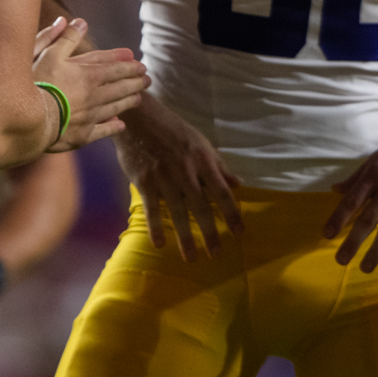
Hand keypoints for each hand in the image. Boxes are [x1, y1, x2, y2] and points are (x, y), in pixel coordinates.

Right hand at [31, 18, 148, 151]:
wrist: (29, 119)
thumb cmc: (36, 83)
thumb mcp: (49, 54)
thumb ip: (66, 38)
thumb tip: (81, 22)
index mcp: (88, 75)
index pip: (116, 69)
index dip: (130, 67)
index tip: (141, 66)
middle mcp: (94, 96)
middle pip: (120, 88)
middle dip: (135, 83)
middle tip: (147, 80)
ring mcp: (90, 117)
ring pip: (115, 108)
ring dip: (128, 102)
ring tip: (138, 98)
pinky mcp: (82, 135)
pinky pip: (102, 131)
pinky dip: (112, 127)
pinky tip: (120, 125)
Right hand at [113, 96, 243, 261]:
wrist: (138, 119)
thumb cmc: (172, 130)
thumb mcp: (200, 143)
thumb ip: (218, 165)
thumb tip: (239, 184)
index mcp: (202, 159)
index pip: (221, 191)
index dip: (231, 213)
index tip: (239, 233)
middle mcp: (185, 170)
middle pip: (201, 206)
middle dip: (210, 232)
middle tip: (216, 254)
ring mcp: (163, 176)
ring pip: (178, 212)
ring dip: (185, 237)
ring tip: (191, 257)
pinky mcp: (144, 181)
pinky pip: (151, 209)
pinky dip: (155, 227)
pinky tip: (160, 243)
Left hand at [324, 121, 377, 271]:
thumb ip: (358, 176)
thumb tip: (335, 189)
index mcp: (375, 173)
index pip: (352, 200)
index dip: (338, 218)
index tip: (326, 235)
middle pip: (368, 218)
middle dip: (353, 241)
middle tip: (340, 260)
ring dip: (377, 250)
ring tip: (366, 268)